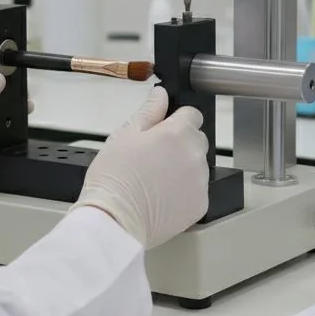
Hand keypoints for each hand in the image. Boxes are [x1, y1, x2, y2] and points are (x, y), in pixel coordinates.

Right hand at [71, 86, 208, 248]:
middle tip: (153, 156)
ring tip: (154, 179)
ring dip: (183, 167)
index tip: (163, 129)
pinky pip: (196, 190)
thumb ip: (148, 111)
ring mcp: (200, 181)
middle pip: (197, 139)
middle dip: (180, 143)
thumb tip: (160, 94)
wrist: (115, 220)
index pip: (192, 114)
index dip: (176, 119)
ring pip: (197, 165)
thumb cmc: (114, 179)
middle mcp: (195, 155)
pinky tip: (161, 196)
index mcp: (178, 133)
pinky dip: (184, 191)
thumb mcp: (124, 135)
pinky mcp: (200, 204)